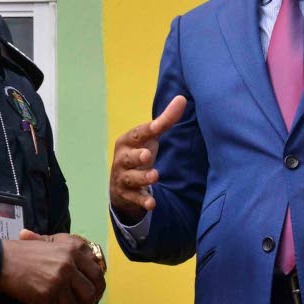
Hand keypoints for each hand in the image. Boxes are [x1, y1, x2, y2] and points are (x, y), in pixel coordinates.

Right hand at [0, 231, 105, 303]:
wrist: (0, 261)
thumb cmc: (24, 253)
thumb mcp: (51, 243)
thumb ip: (72, 252)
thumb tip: (95, 265)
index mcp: (74, 248)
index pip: (98, 273)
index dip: (97, 288)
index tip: (90, 295)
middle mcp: (70, 263)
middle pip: (90, 293)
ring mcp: (58, 279)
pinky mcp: (45, 294)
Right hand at [109, 95, 187, 223]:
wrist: (121, 182)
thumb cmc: (139, 152)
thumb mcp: (150, 137)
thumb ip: (165, 120)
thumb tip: (181, 99)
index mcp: (127, 141)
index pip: (138, 134)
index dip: (148, 130)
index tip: (158, 126)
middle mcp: (122, 158)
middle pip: (128, 157)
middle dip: (136, 156)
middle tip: (147, 155)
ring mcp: (123, 177)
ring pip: (130, 178)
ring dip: (142, 178)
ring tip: (154, 176)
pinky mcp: (126, 194)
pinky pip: (133, 198)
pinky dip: (142, 201)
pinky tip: (151, 204)